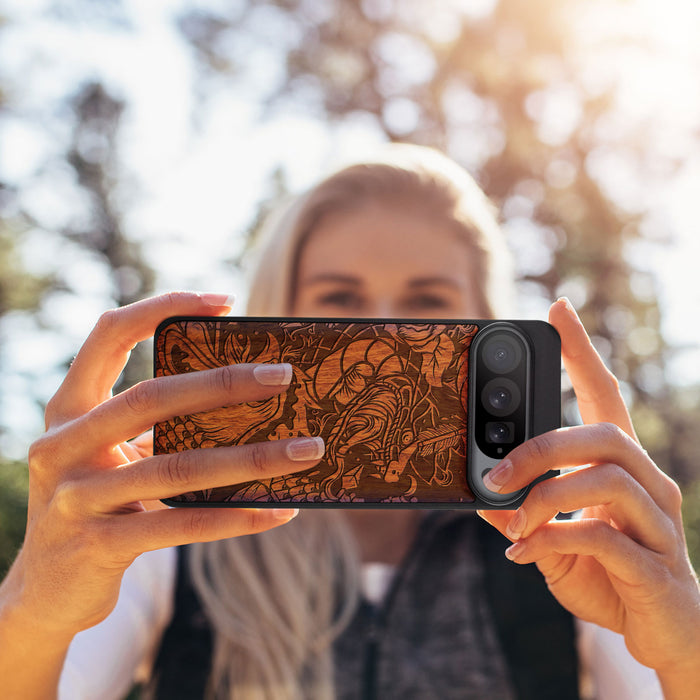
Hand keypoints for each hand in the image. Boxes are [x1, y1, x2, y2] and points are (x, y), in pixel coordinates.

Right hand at [3, 292, 323, 639]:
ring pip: (177, 467)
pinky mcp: (98, 545)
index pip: (108, 335)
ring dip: (253, 458)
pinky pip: (182, 525)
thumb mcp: (112, 456)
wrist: (46, 591)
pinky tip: (280, 511)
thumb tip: (250, 400)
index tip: (224, 301)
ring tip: (307, 450)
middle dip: (224, 383)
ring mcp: (76, 497)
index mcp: (68, 409)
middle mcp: (62, 445)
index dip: (162, 307)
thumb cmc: (98, 504)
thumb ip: (156, 427)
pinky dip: (236, 517)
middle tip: (285, 375)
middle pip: (151, 397)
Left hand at [478, 298, 699, 691]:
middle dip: (541, 447)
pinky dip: (554, 540)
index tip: (558, 309)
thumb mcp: (553, 540)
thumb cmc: (609, 576)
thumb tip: (480, 496)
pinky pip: (604, 538)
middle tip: (495, 472)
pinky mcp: (657, 567)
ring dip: (545, 497)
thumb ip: (523, 515)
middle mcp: (649, 484)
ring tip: (512, 522)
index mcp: (622, 468)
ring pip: (607, 479)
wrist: (664, 635)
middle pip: (604, 434)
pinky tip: (524, 554)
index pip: (605, 395)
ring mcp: (659, 524)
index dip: (582, 352)